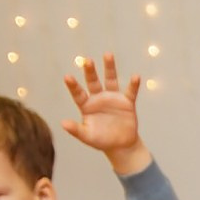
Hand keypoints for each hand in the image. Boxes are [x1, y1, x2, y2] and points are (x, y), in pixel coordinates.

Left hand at [60, 54, 149, 173]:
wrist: (120, 145)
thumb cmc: (101, 140)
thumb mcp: (87, 136)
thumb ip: (76, 130)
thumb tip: (63, 123)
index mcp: (86, 105)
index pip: (78, 93)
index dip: (73, 86)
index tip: (67, 77)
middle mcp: (98, 98)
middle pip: (93, 81)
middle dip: (90, 71)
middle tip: (86, 60)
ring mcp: (113, 98)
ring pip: (110, 80)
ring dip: (109, 68)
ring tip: (107, 54)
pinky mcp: (127, 102)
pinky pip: (130, 91)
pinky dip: (133, 84)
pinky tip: (136, 77)